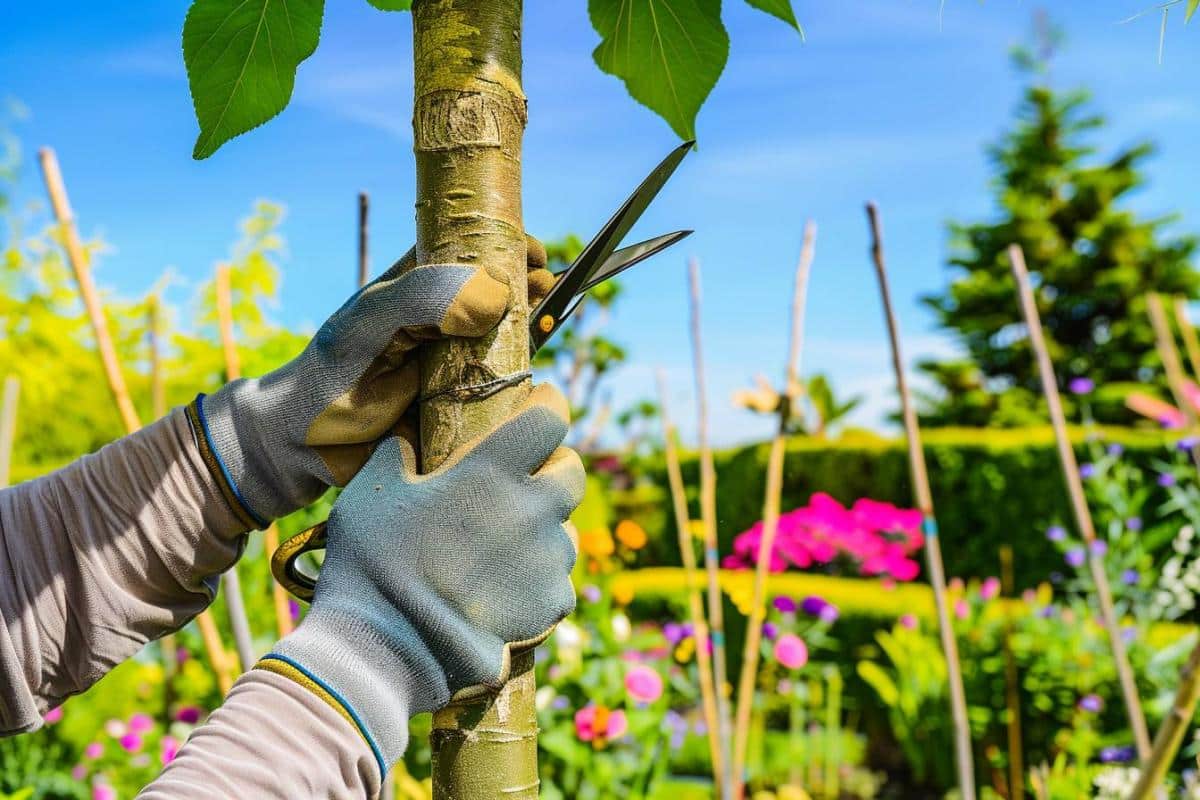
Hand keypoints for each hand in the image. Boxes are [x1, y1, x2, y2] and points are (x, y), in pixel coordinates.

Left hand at [190, 237, 554, 526]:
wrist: (303, 451)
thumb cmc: (329, 380)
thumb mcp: (368, 324)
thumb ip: (422, 299)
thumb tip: (495, 296)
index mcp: (416, 288)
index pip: (470, 250)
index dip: (505, 245)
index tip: (532, 254)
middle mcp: (440, 322)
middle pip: (500, 292)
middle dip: (530, 285)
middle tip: (545, 289)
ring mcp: (453, 364)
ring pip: (507, 337)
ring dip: (533, 327)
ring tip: (546, 322)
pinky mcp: (462, 408)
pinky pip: (503, 386)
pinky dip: (525, 376)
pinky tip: (536, 371)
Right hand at [257, 384, 582, 770]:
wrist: (389, 648)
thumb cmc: (374, 562)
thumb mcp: (371, 493)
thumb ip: (397, 456)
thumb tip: (407, 441)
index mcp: (492, 470)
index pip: (550, 417)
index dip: (549, 406)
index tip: (541, 405)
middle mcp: (532, 507)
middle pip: (573, 472)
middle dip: (556, 469)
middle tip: (527, 480)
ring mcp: (549, 558)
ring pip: (566, 531)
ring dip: (544, 532)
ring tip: (505, 550)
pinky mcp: (553, 603)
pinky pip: (560, 582)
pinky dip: (540, 583)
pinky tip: (507, 593)